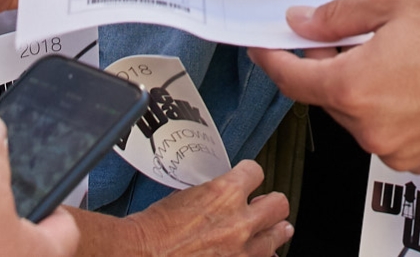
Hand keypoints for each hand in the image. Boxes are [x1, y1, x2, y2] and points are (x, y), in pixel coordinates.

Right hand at [73, 162, 289, 256]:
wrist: (140, 254)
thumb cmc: (153, 229)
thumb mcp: (185, 196)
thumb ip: (212, 195)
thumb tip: (221, 197)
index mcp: (224, 194)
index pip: (256, 172)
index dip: (249, 176)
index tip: (248, 180)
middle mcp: (239, 221)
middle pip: (279, 204)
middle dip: (271, 203)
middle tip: (265, 206)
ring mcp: (241, 250)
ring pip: (279, 235)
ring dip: (273, 231)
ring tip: (270, 231)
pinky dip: (259, 255)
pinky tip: (255, 253)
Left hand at [253, 0, 419, 172]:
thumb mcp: (395, 0)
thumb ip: (339, 17)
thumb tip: (302, 25)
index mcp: (357, 88)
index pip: (294, 81)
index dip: (275, 61)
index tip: (266, 48)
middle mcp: (373, 128)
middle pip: (328, 98)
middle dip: (330, 67)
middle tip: (350, 34)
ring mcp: (398, 150)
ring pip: (358, 117)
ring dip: (362, 89)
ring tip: (396, 54)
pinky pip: (387, 133)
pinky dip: (388, 109)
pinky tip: (414, 80)